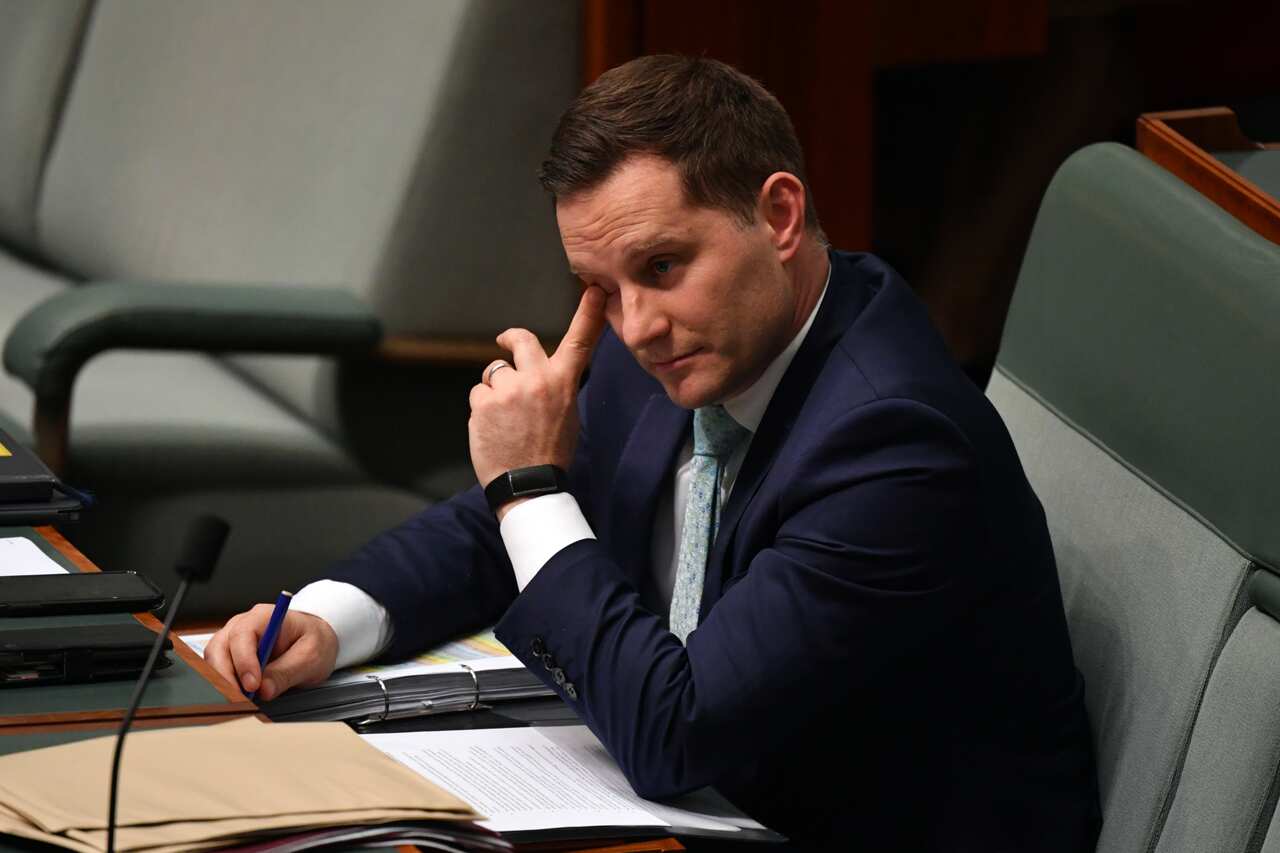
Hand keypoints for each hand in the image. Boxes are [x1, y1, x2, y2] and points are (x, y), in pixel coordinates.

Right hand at [204, 606, 338, 701]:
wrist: (316, 640)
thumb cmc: (314, 641)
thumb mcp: (311, 656)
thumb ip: (287, 672)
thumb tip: (265, 690)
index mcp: (264, 617)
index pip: (242, 635)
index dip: (243, 661)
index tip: (253, 685)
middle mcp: (243, 624)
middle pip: (220, 648)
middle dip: (227, 676)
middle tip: (241, 700)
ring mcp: (234, 639)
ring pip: (214, 659)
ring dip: (223, 682)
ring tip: (240, 701)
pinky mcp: (231, 655)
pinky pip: (218, 668)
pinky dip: (224, 684)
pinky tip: (237, 697)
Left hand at [468, 287, 605, 509]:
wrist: (528, 484)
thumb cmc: (549, 453)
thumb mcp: (567, 415)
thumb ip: (555, 387)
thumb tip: (542, 375)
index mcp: (563, 383)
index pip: (579, 341)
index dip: (588, 314)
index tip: (595, 290)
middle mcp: (537, 379)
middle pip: (521, 340)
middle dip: (511, 338)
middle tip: (505, 342)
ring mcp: (508, 389)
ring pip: (494, 372)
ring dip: (495, 389)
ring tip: (504, 417)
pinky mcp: (483, 401)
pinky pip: (479, 394)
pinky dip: (482, 408)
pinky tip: (492, 427)